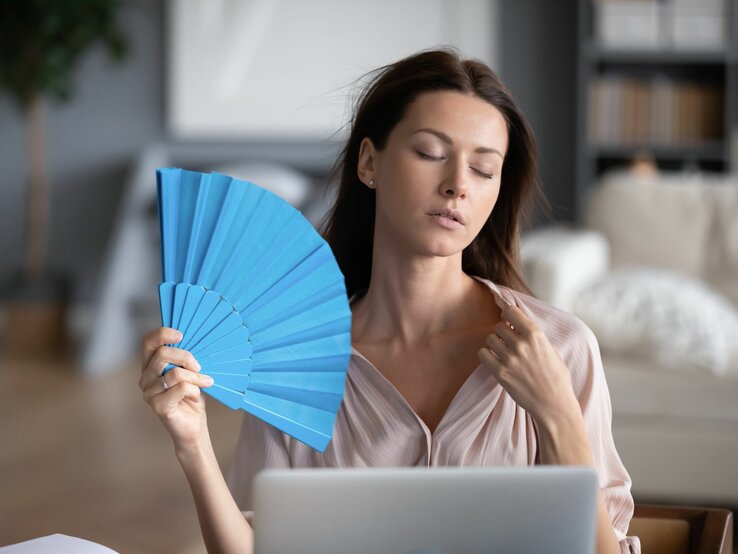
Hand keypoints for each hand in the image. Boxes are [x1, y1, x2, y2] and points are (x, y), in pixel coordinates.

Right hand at [139, 327, 213, 451]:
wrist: (193, 426)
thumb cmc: (191, 397)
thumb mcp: (188, 372)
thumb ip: (184, 359)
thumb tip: (193, 340)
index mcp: (150, 366)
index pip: (147, 342)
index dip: (162, 334)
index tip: (181, 335)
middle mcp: (145, 378)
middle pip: (162, 355)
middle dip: (186, 357)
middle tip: (199, 367)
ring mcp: (149, 393)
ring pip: (175, 373)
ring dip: (195, 377)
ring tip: (205, 382)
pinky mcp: (158, 406)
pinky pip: (181, 388)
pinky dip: (194, 390)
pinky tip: (196, 397)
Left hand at [477, 304, 578, 423]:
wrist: (554, 404)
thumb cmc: (557, 378)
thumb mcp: (552, 350)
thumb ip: (535, 337)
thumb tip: (520, 325)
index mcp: (536, 335)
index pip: (511, 311)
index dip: (508, 315)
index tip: (509, 320)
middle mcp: (521, 345)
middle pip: (499, 326)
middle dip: (503, 332)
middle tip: (508, 341)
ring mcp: (509, 359)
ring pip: (490, 339)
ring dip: (495, 343)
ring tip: (503, 352)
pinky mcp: (500, 373)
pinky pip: (482, 354)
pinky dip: (486, 355)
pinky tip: (494, 360)